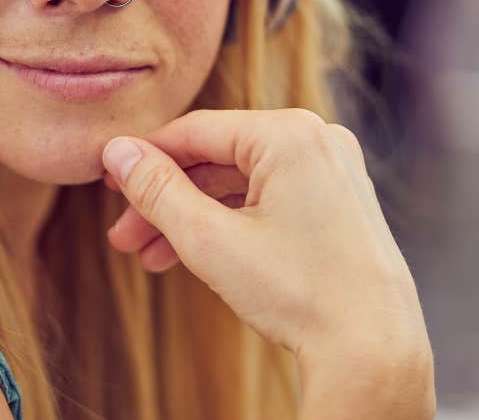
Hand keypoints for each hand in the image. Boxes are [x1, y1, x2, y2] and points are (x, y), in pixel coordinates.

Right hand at [100, 109, 430, 372]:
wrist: (373, 347)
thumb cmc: (299, 293)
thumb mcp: (210, 240)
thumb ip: (157, 191)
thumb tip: (117, 152)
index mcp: (289, 134)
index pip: (194, 131)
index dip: (144, 158)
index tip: (105, 183)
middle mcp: (318, 139)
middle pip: (218, 158)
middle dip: (167, 200)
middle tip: (124, 239)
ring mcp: (335, 169)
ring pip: (243, 182)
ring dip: (195, 217)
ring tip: (153, 259)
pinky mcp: (341, 200)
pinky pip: (272, 197)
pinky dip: (233, 223)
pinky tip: (199, 256)